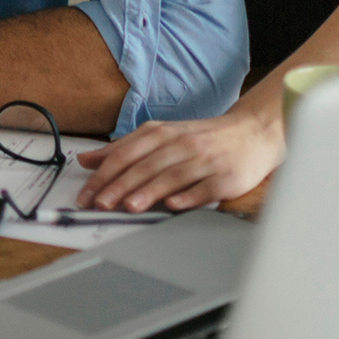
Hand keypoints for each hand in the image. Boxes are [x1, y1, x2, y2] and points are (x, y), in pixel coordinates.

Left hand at [74, 108, 283, 212]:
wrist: (253, 132)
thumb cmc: (202, 138)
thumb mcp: (160, 136)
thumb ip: (124, 149)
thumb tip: (86, 160)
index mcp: (161, 133)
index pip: (125, 154)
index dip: (103, 174)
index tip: (86, 194)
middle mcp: (181, 144)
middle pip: (145, 166)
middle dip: (120, 186)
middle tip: (100, 204)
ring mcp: (204, 160)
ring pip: (172, 176)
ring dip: (149, 192)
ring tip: (129, 206)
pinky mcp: (226, 177)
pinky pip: (205, 188)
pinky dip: (189, 197)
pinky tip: (174, 205)